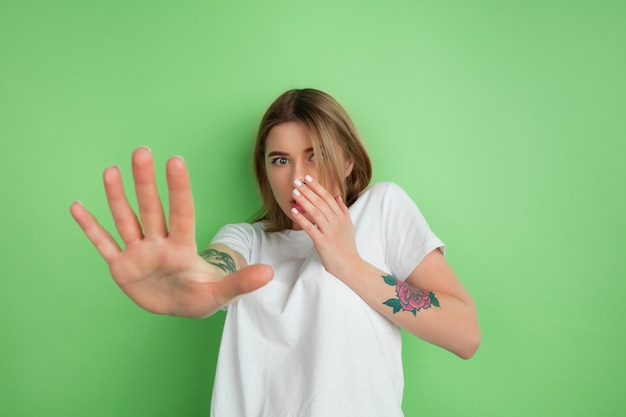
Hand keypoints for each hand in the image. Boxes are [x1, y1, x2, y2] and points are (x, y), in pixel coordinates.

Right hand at [70, 147, 271, 317]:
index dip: (178, 189)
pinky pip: (103, 244)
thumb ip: (240, 282)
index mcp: (181, 248)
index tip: (176, 161)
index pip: (180, 213)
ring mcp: (138, 253)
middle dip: (146, 182)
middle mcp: (158, 243)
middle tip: (142, 151)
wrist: (180, 306)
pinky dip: (90, 228)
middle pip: (150, 209)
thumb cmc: (200, 296)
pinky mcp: (121, 267)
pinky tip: (77, 207)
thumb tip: (270, 272)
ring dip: (117, 197)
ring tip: (111, 170)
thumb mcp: (220, 294)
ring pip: (126, 220)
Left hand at [290, 175, 361, 279]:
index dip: (317, 187)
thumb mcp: (349, 225)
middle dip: (307, 190)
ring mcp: (330, 231)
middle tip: (297, 181)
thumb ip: (343, 210)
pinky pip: (310, 227)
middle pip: (320, 202)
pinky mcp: (322, 242)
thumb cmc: (347, 246)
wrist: (350, 265)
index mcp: (341, 216)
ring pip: (315, 212)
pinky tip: (294, 211)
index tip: (308, 178)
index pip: (328, 197)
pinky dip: (302, 218)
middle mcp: (336, 222)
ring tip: (294, 192)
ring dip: (304, 200)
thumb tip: (337, 196)